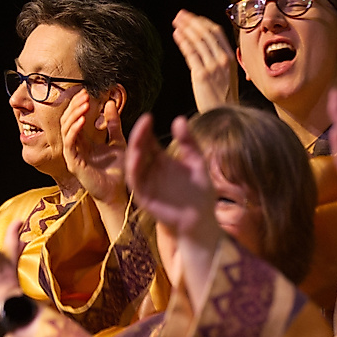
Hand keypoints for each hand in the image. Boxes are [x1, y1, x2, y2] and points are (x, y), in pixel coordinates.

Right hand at [60, 90, 126, 205]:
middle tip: (83, 95)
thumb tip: (110, 103)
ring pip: (66, 130)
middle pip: (67, 122)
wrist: (119, 192)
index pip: (74, 119)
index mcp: (83, 142)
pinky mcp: (73, 164)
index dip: (78, 105)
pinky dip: (74, 130)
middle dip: (74, 107)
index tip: (85, 93)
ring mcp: (73, 156)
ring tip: (84, 104)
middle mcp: (75, 147)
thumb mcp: (118, 141)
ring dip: (74, 115)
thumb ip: (113, 124)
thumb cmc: (118, 170)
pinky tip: (81, 120)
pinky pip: (70, 144)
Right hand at [124, 113, 216, 241]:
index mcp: (161, 160)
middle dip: (139, 135)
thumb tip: (179, 119)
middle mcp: (150, 170)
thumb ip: (188, 142)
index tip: (149, 116)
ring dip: (134, 150)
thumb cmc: (200, 192)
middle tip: (144, 122)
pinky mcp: (144, 198)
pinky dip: (134, 170)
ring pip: (134, 164)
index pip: (148, 140)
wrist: (203, 219)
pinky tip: (137, 158)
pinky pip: (135, 183)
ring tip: (139, 136)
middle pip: (139, 149)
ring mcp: (146, 183)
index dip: (146, 129)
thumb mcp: (197, 162)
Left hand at [172, 10, 237, 111]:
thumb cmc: (223, 99)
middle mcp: (223, 60)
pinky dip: (183, 42)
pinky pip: (191, 53)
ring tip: (176, 22)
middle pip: (206, 33)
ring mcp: (213, 67)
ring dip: (185, 28)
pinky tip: (176, 35)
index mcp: (231, 58)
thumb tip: (206, 48)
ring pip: (198, 41)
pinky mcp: (202, 75)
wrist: (224, 117)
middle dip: (192, 21)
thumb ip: (218, 61)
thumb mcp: (227, 77)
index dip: (202, 22)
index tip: (192, 17)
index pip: (217, 32)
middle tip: (180, 15)